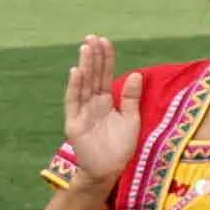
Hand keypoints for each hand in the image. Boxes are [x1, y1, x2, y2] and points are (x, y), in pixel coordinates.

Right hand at [53, 34, 142, 187]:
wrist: (109, 171)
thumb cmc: (120, 148)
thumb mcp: (131, 119)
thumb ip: (131, 98)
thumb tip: (136, 74)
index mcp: (105, 102)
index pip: (104, 75)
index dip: (105, 59)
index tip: (105, 41)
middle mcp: (91, 104)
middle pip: (93, 76)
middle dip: (93, 57)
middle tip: (93, 37)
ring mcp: (81, 113)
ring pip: (83, 85)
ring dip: (84, 66)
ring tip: (86, 48)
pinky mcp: (74, 124)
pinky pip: (73, 102)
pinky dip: (74, 87)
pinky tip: (76, 71)